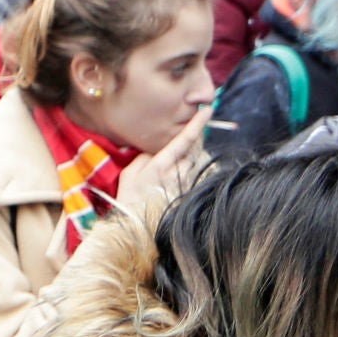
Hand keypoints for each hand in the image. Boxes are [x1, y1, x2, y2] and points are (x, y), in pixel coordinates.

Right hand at [115, 105, 211, 220]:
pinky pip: (197, 173)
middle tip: (196, 124)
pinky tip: (184, 167)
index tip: (207, 109)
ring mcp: (187, 183)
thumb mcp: (131, 174)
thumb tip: (156, 149)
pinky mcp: (190, 192)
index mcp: (162, 164)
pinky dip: (193, 165)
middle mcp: (179, 173)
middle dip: (198, 134)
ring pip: (199, 159)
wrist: (139, 227)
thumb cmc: (130, 199)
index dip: (198, 123)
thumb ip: (145, 157)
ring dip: (196, 150)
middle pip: (197, 147)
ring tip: (188, 147)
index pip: (185, 139)